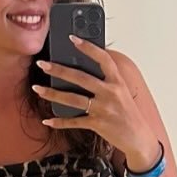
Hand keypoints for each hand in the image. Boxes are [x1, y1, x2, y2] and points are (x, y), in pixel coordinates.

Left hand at [33, 39, 159, 167]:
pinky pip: (74, 122)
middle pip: (81, 77)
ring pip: (73, 99)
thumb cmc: (128, 114)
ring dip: (52, 93)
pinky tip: (47, 120)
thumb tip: (82, 69)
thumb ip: (106, 81)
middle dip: (59, 70)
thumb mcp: (122, 92)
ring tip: (37, 88)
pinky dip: (59, 122)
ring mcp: (103, 109)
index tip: (72, 38)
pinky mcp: (98, 124)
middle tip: (42, 64)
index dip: (88, 47)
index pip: (103, 59)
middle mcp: (110, 93)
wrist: (139, 138)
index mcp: (117, 81)